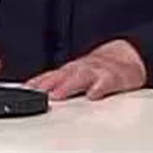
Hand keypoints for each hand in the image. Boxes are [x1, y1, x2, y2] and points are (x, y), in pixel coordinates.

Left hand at [24, 39, 146, 101]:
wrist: (126, 57)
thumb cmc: (97, 70)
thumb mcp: (76, 75)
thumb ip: (56, 83)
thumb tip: (32, 93)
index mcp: (70, 70)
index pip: (50, 76)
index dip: (37, 82)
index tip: (25, 90)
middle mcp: (81, 69)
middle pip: (62, 75)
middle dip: (49, 84)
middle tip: (37, 94)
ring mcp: (96, 72)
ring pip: (81, 77)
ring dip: (68, 85)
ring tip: (58, 94)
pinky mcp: (113, 78)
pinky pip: (106, 83)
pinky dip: (99, 88)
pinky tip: (93, 95)